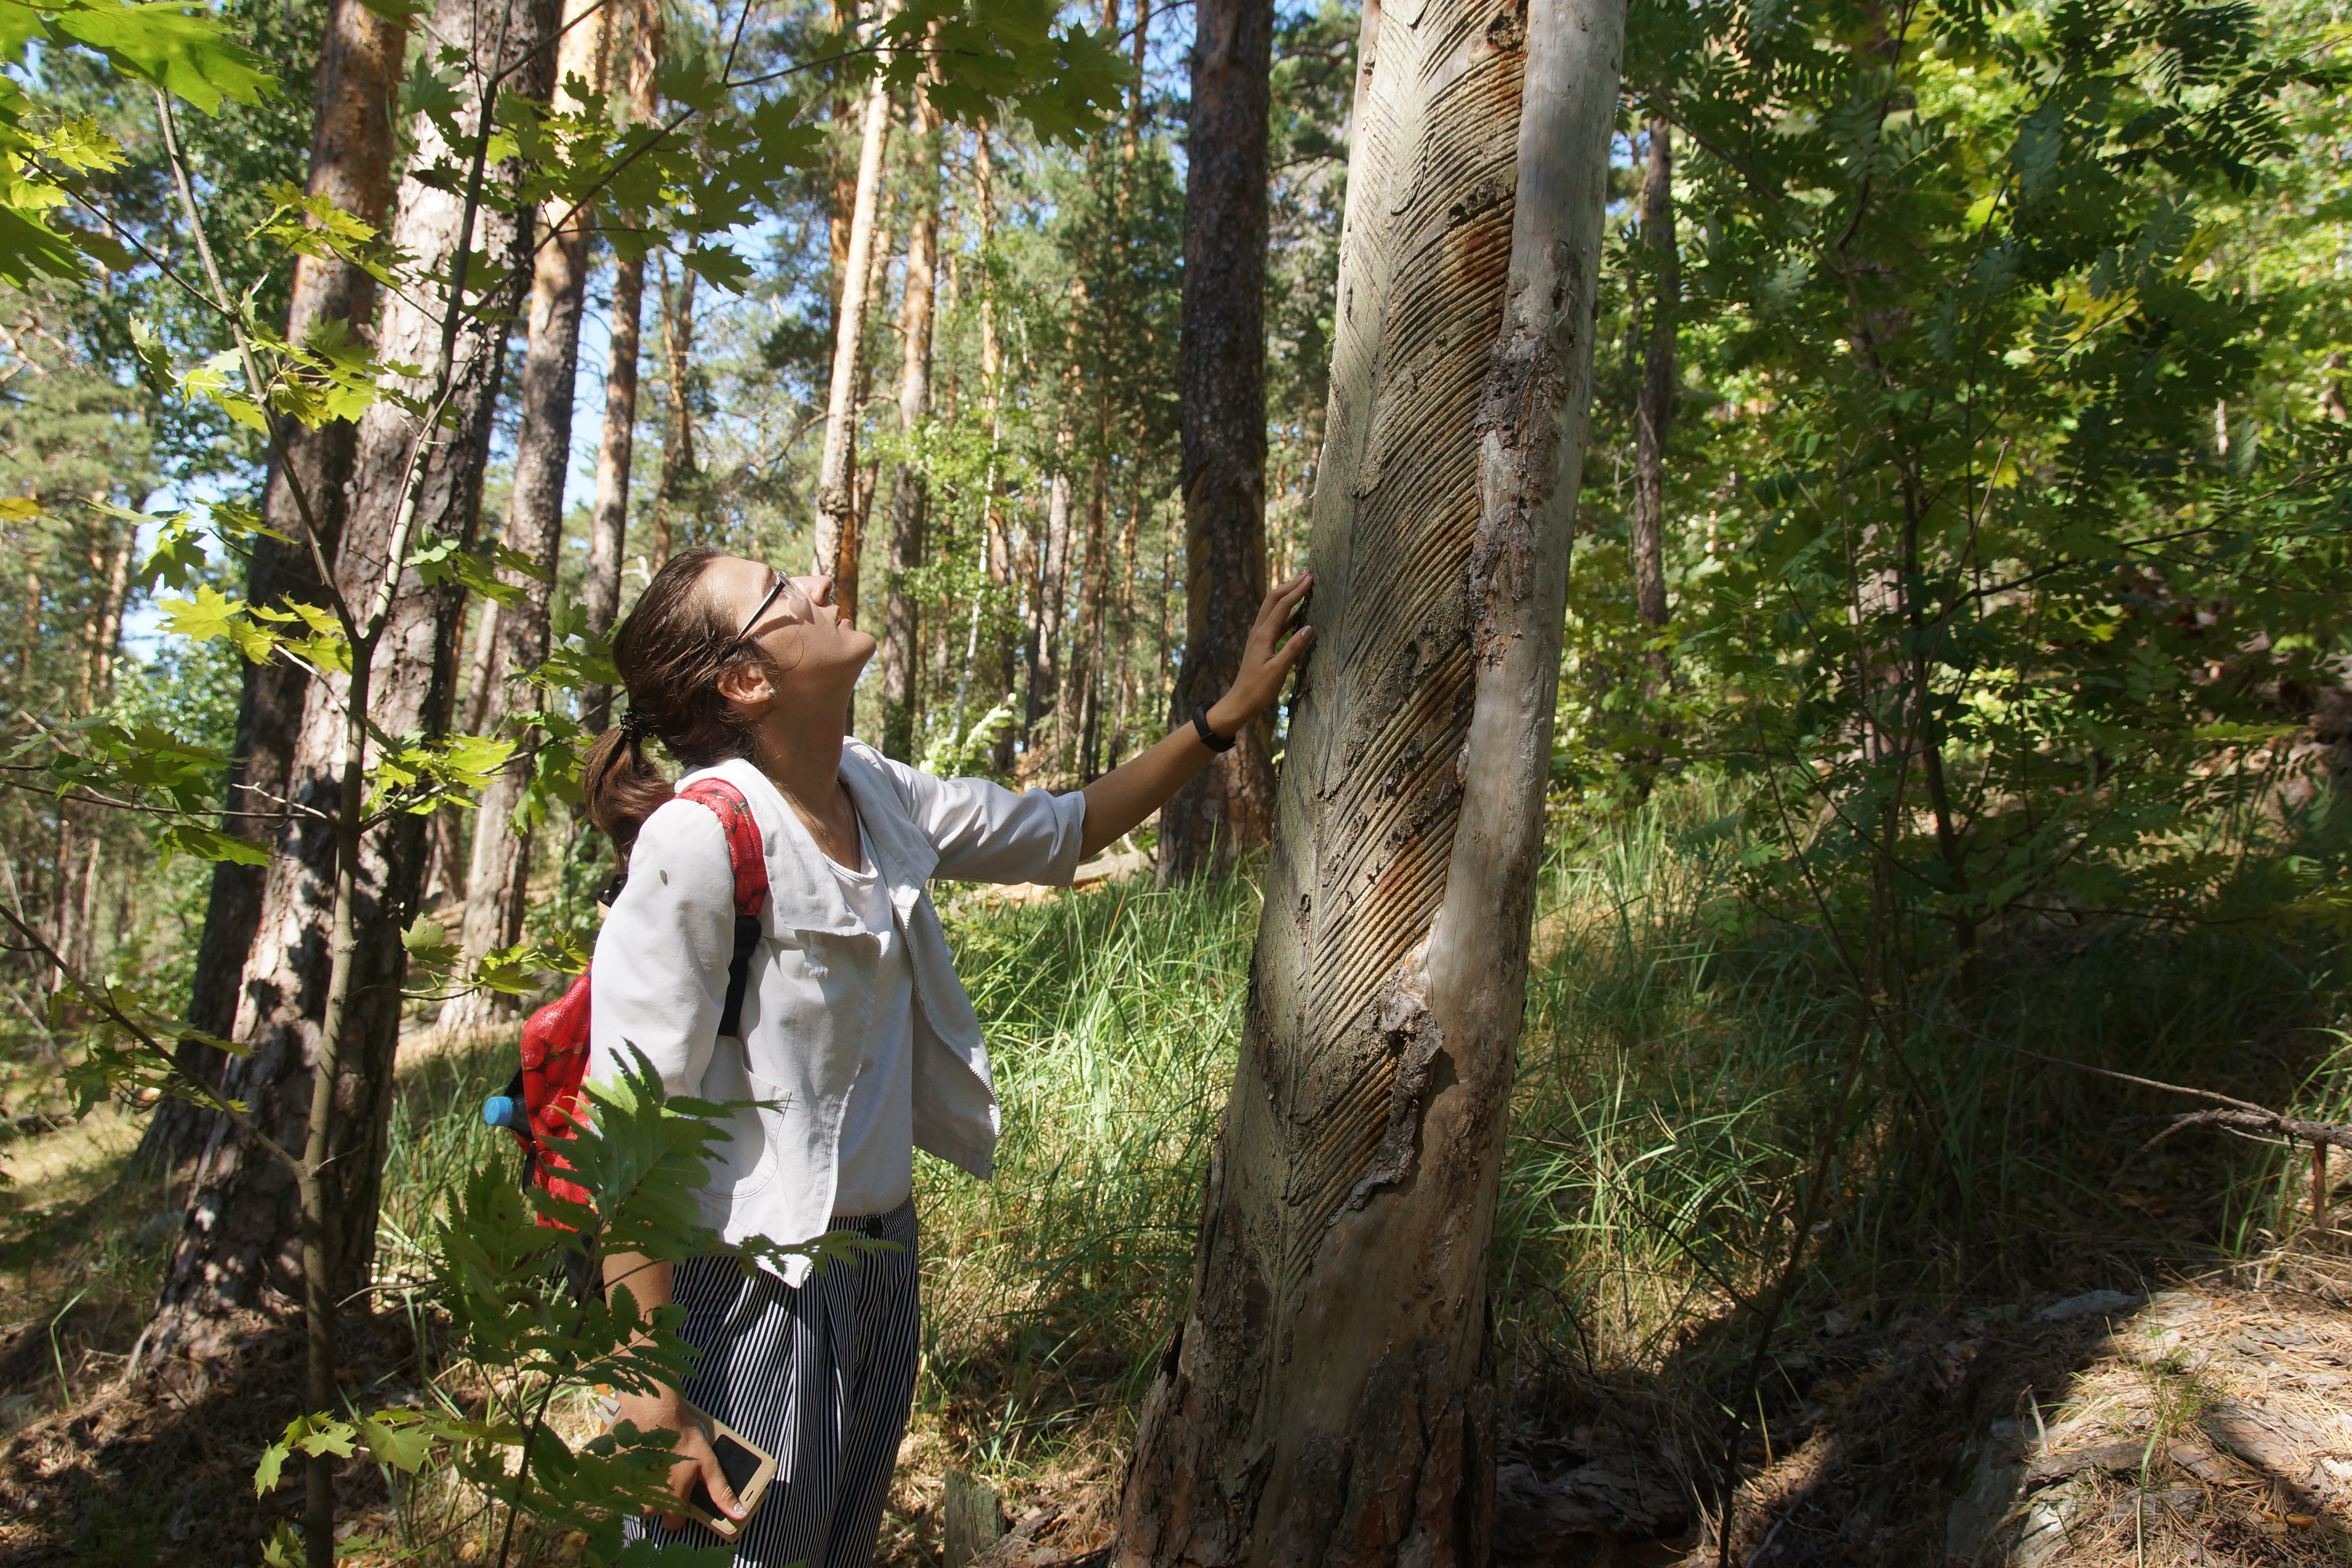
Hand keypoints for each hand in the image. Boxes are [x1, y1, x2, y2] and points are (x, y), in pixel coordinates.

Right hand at [613, 1386, 743, 1531]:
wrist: (652, 1413)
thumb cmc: (682, 1438)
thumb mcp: (708, 1463)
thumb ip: (721, 1492)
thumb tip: (739, 1515)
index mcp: (670, 1503)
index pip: (673, 1525)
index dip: (679, 1512)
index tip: (681, 1494)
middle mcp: (646, 1502)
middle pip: (654, 1512)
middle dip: (661, 1499)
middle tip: (668, 1474)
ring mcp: (628, 1490)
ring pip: (639, 1500)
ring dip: (645, 1488)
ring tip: (655, 1465)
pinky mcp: (616, 1477)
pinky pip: (623, 1487)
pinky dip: (631, 1477)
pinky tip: (641, 1460)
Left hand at [1206, 571, 1313, 735]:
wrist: (1240, 702)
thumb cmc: (1258, 690)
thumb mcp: (1279, 670)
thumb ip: (1294, 648)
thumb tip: (1309, 627)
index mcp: (1263, 635)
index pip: (1282, 605)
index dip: (1297, 590)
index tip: (1311, 578)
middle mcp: (1259, 631)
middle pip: (1274, 599)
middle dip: (1290, 585)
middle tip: (1308, 573)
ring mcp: (1259, 637)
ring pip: (1273, 608)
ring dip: (1288, 595)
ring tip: (1303, 586)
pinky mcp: (1261, 644)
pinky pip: (1275, 622)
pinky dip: (1287, 613)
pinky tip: (1298, 614)